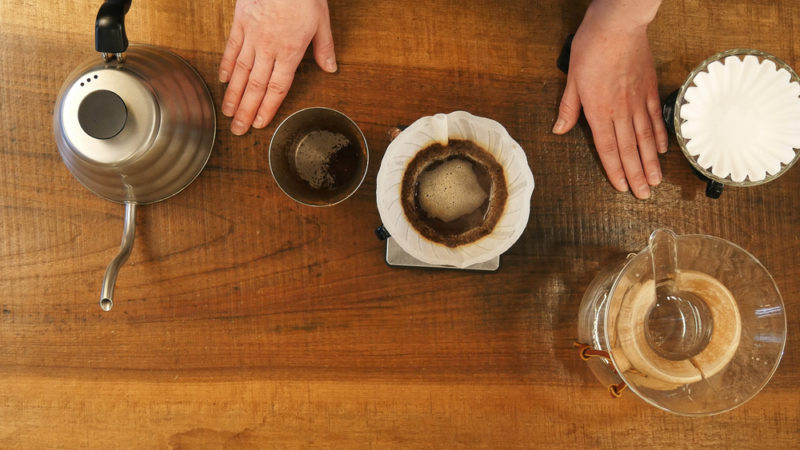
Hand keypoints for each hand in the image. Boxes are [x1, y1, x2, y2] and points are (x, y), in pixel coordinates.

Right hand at [219, 0, 336, 134]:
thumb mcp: (321, 20)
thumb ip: (324, 47)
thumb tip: (330, 69)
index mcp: (290, 51)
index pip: (277, 88)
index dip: (268, 108)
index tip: (260, 124)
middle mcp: (268, 48)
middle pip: (256, 86)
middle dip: (246, 110)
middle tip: (238, 130)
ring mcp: (252, 36)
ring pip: (241, 72)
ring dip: (234, 95)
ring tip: (228, 113)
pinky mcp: (240, 22)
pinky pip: (231, 48)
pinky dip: (227, 65)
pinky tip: (224, 81)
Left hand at [553, 0, 667, 198]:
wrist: (618, 25)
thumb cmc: (592, 48)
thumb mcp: (572, 79)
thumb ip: (569, 108)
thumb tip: (559, 129)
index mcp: (599, 111)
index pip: (607, 149)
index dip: (615, 170)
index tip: (622, 188)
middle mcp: (621, 111)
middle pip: (630, 149)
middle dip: (636, 175)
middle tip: (644, 195)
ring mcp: (639, 101)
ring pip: (647, 138)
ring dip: (651, 161)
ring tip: (656, 181)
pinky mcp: (651, 88)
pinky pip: (657, 117)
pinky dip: (661, 135)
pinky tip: (663, 149)